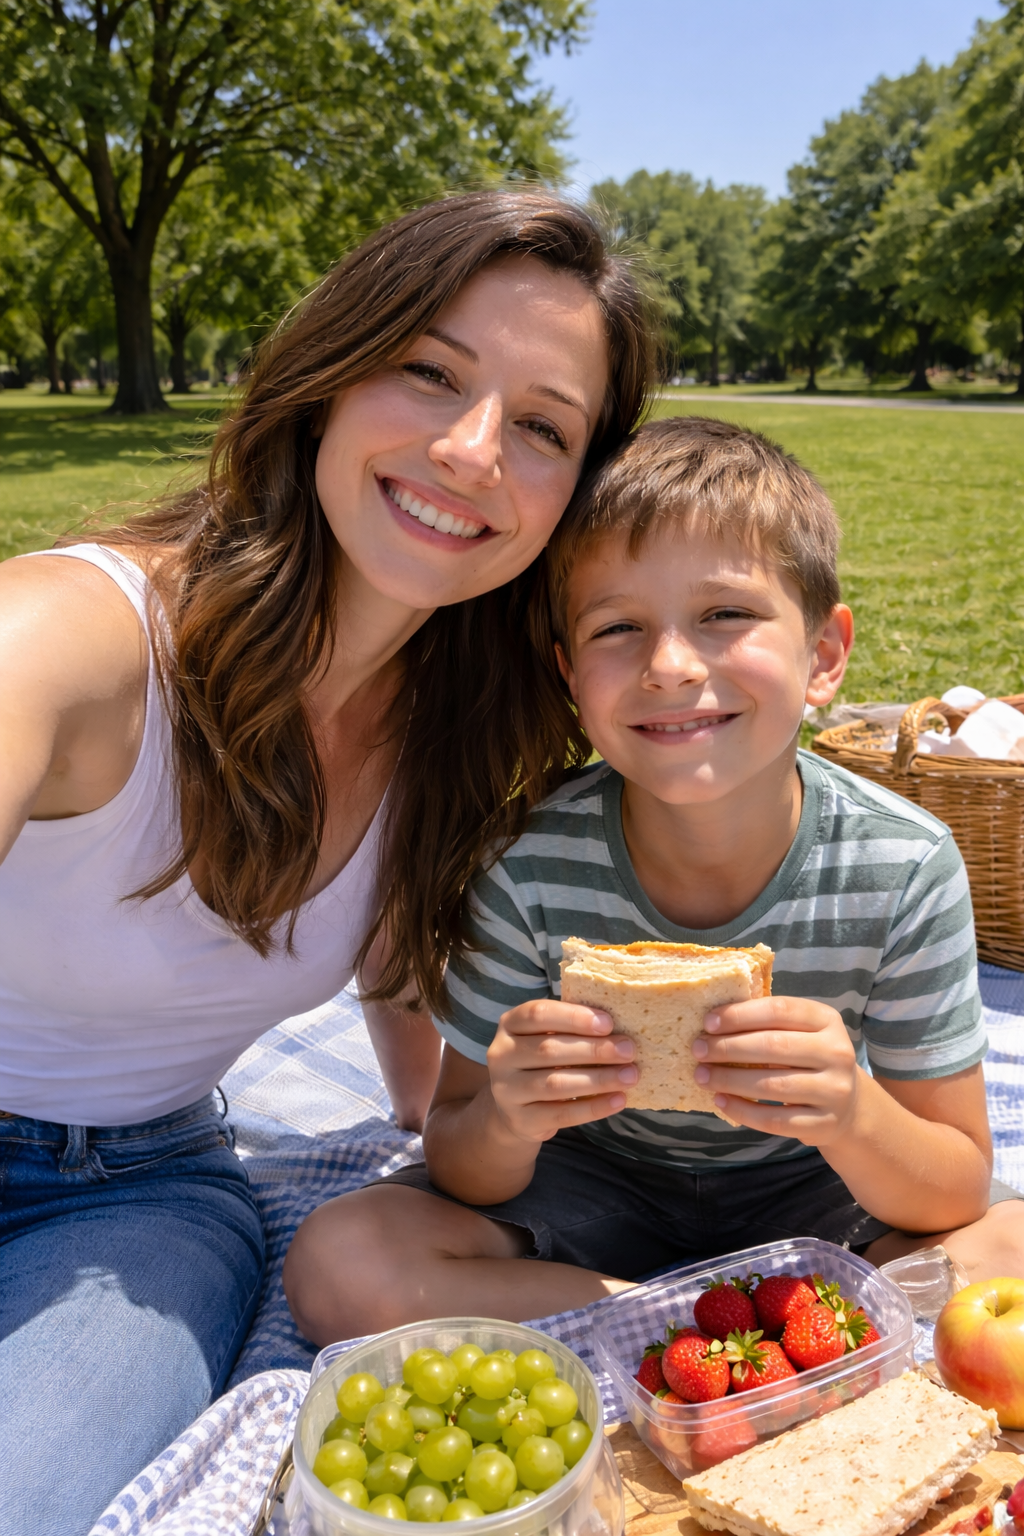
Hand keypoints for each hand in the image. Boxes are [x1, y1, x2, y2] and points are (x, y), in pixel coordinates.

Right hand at [487, 999, 637, 1145]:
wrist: (513, 1107)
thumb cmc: (540, 1061)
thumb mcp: (545, 1036)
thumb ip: (571, 1027)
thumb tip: (618, 1026)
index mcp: (509, 1024)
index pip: (538, 1014)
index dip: (574, 1017)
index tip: (608, 1023)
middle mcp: (501, 1055)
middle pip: (550, 1049)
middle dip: (595, 1050)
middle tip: (629, 1051)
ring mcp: (506, 1090)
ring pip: (556, 1084)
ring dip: (598, 1079)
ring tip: (629, 1076)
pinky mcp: (520, 1120)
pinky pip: (561, 1114)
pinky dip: (593, 1107)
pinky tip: (617, 1100)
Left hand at [691, 996, 860, 1147]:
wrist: (848, 1106)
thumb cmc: (809, 1059)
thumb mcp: (800, 1032)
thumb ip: (766, 1023)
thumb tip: (712, 1023)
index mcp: (826, 1020)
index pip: (779, 1010)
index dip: (740, 1015)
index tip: (708, 1022)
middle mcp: (837, 1053)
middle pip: (774, 1046)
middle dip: (728, 1048)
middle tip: (698, 1050)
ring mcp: (834, 1090)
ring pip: (773, 1085)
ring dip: (730, 1080)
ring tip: (703, 1076)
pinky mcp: (824, 1124)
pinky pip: (775, 1119)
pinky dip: (743, 1110)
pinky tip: (721, 1101)